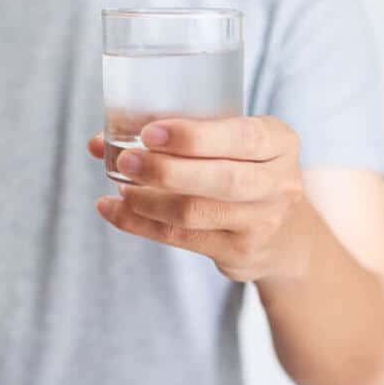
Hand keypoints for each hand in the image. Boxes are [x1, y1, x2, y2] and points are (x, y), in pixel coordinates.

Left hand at [88, 116, 312, 282]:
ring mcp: (262, 222)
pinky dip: (140, 224)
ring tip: (119, 186)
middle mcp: (278, 183)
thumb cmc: (242, 170)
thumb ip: (173, 135)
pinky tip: (113, 210)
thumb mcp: (230, 142)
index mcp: (279, 141)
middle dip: (166, 170)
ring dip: (148, 199)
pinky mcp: (239, 253)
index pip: (241, 137)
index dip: (194, 136)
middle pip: (221, 179)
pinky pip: (182, 237)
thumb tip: (97, 142)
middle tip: (126, 160)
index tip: (150, 132)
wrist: (286, 235)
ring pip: (196, 212)